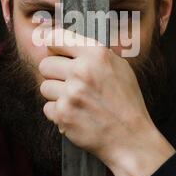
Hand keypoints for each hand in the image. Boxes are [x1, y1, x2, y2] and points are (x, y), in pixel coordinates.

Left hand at [39, 28, 174, 175]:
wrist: (131, 137)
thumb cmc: (126, 102)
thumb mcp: (119, 67)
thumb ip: (93, 54)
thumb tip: (68, 44)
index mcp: (97, 54)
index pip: (56, 38)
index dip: (53, 46)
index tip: (55, 52)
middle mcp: (82, 71)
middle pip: (45, 64)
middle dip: (54, 74)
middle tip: (69, 82)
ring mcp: (71, 94)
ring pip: (44, 87)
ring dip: (56, 94)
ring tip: (76, 100)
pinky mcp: (63, 114)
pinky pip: (47, 108)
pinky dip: (59, 113)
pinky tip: (76, 114)